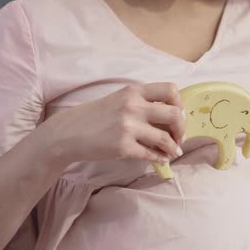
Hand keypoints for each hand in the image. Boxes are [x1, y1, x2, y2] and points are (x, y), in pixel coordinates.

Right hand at [41, 83, 186, 164]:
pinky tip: (161, 159)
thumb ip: (142, 102)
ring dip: (174, 147)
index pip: (170, 90)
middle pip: (174, 114)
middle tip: (179, 137)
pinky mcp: (123, 147)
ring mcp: (128, 127)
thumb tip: (172, 115)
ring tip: (174, 152)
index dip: (179, 104)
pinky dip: (160, 158)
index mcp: (133, 91)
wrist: (68, 133)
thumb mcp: (119, 99)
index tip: (178, 115)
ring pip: (165, 138)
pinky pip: (151, 154)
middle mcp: (133, 106)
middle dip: (181, 128)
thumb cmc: (96, 116)